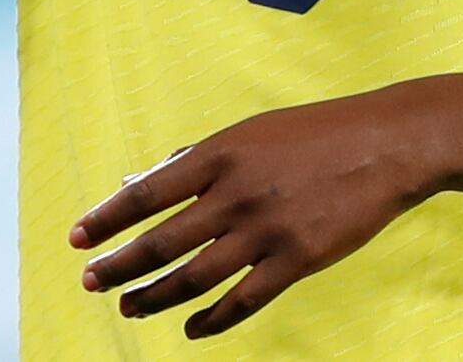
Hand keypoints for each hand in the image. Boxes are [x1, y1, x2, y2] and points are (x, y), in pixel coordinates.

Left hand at [68, 87, 441, 340]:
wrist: (385, 144)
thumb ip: (195, 159)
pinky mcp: (297, 260)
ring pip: (195, 278)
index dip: (107, 219)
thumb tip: (138, 183)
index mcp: (220, 155)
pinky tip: (190, 329)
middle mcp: (237, 194)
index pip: (147, 194)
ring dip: (155, 297)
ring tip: (129, 307)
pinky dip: (211, 321)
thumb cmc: (312, 133)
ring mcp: (267, 231)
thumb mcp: (249, 132)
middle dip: (120, 266)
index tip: (77, 239)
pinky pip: (243, 301)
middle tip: (91, 282)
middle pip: (163, 241)